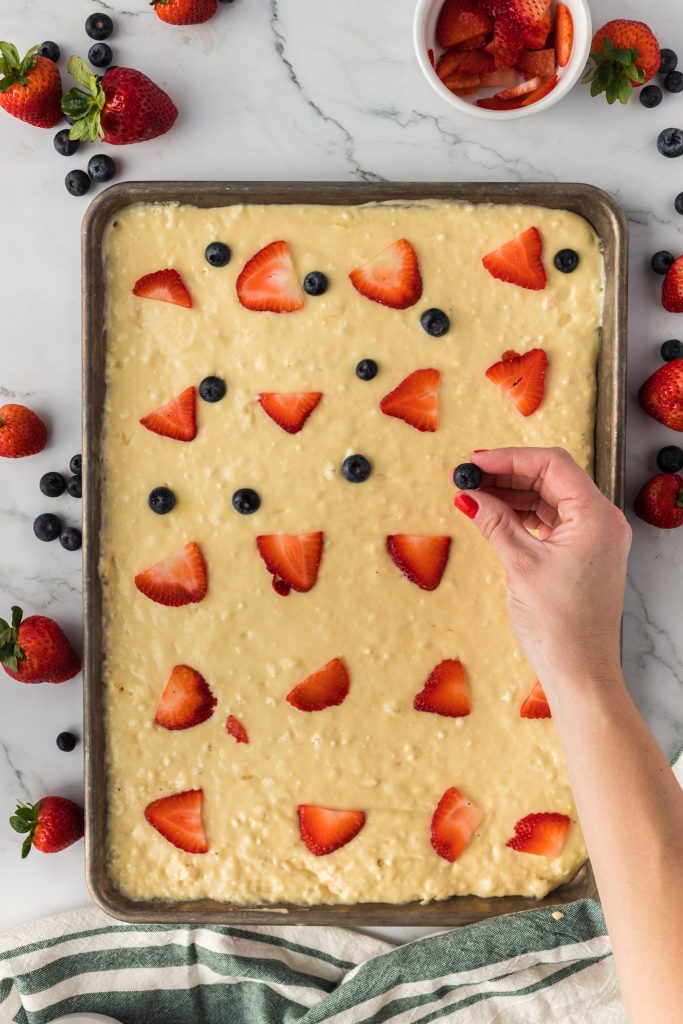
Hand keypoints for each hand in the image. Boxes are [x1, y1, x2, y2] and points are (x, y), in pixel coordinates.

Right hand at [453, 447, 630, 698]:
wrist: (580, 671)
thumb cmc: (560, 626)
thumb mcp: (520, 565)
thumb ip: (495, 522)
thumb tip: (469, 494)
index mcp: (597, 517)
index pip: (553, 465)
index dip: (510, 458)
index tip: (474, 461)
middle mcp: (601, 521)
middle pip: (551, 478)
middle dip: (507, 474)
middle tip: (466, 476)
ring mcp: (593, 537)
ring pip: (548, 498)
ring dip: (511, 493)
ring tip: (473, 495)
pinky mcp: (582, 553)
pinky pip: (550, 520)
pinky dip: (521, 515)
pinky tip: (493, 514)